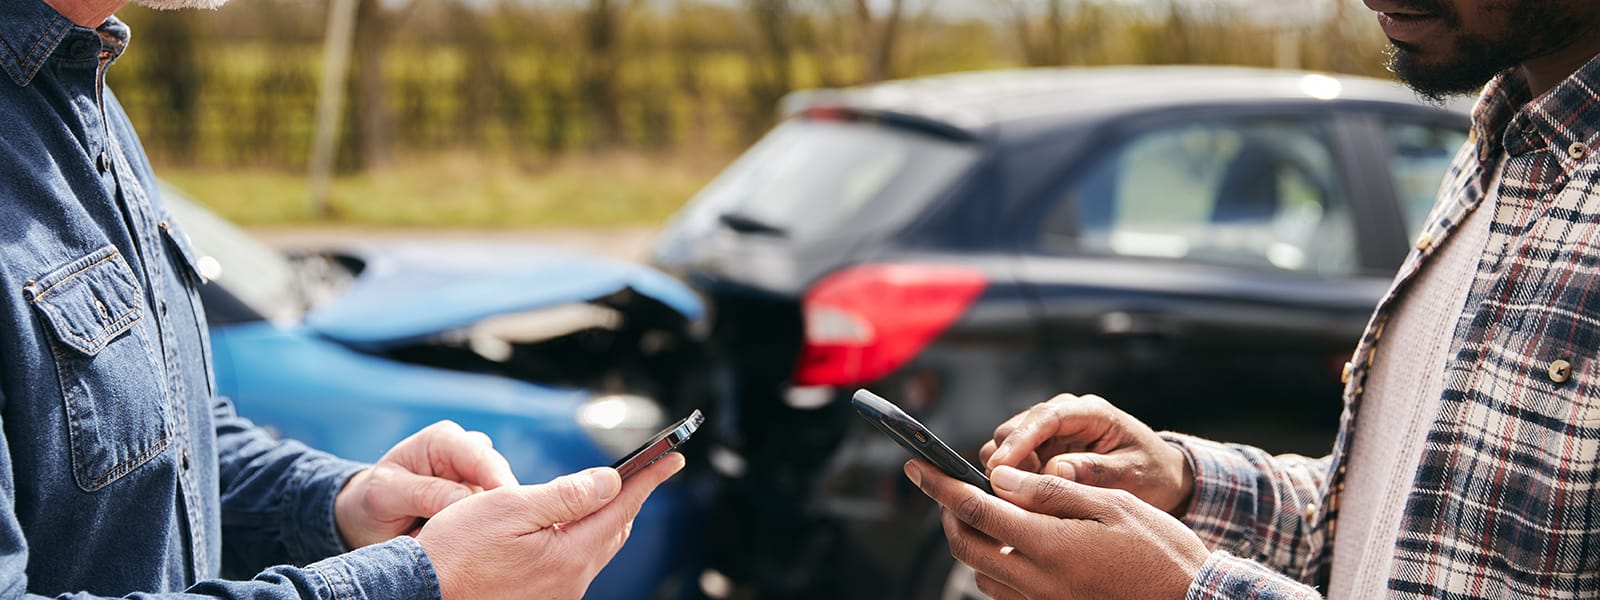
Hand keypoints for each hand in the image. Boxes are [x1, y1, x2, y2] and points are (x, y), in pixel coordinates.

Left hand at [335, 421, 519, 547]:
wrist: (369, 517)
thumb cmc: (374, 500)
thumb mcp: (386, 495)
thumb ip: (424, 493)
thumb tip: (465, 500)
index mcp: (443, 439)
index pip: (482, 458)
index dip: (499, 484)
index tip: (509, 513)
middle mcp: (466, 451)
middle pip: (499, 476)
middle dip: (502, 504)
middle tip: (501, 536)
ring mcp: (476, 476)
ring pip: (503, 496)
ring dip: (496, 518)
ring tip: (487, 545)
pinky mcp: (481, 498)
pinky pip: (497, 512)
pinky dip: (492, 527)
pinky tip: (485, 544)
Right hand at [416, 453, 684, 599]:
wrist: (421, 592)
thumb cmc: (455, 548)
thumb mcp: (508, 507)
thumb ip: (566, 494)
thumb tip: (611, 480)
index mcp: (568, 555)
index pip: (621, 507)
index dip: (648, 479)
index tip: (672, 458)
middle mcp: (571, 581)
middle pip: (615, 529)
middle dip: (632, 497)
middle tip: (648, 470)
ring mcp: (558, 594)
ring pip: (596, 548)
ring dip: (607, 517)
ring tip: (613, 490)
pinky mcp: (543, 599)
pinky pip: (576, 563)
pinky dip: (583, 536)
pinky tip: (571, 524)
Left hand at [907, 461, 1208, 599]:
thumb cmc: (1160, 548)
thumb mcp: (1111, 504)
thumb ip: (1049, 492)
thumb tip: (999, 478)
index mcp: (1050, 545)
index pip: (976, 510)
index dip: (941, 486)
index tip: (917, 467)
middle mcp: (1038, 581)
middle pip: (966, 547)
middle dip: (948, 515)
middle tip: (950, 489)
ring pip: (981, 573)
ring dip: (972, 542)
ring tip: (987, 513)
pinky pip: (1005, 592)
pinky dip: (995, 566)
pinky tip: (1014, 545)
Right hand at [981, 394, 1192, 513]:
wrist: (1158, 476)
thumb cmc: (1150, 473)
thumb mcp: (1131, 474)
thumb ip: (1095, 471)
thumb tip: (1054, 470)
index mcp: (1089, 412)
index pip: (1044, 418)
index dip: (1019, 441)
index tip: (1000, 467)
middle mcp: (1062, 414)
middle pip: (1012, 429)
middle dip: (1008, 462)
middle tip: (1019, 495)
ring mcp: (1047, 432)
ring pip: (1004, 445)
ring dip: (1007, 472)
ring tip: (1027, 499)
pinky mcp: (1039, 450)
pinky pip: (1011, 462)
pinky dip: (1010, 479)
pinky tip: (1026, 499)